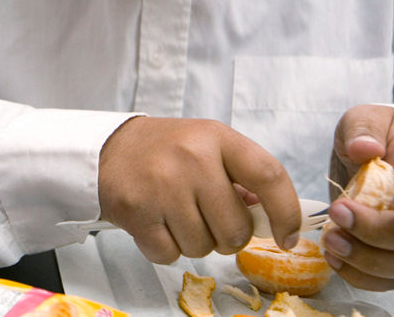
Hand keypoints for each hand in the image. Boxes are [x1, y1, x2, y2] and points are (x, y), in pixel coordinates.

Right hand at [98, 116, 301, 263]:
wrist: (107, 150)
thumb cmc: (166, 152)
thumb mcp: (207, 147)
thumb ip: (242, 177)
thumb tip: (272, 220)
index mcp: (217, 138)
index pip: (269, 176)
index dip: (286, 213)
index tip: (286, 236)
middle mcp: (192, 158)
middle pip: (236, 229)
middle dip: (229, 237)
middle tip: (210, 221)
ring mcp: (163, 186)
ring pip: (203, 248)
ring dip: (195, 243)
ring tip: (177, 217)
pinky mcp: (137, 211)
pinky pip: (170, 254)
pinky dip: (167, 249)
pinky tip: (157, 225)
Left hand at [323, 105, 393, 290]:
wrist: (368, 155)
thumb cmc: (371, 136)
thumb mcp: (362, 118)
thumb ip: (363, 128)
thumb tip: (366, 149)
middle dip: (378, 231)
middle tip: (339, 213)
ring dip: (368, 260)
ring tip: (332, 241)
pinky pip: (391, 279)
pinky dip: (362, 277)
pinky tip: (335, 258)